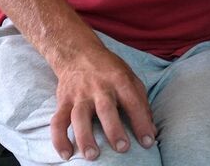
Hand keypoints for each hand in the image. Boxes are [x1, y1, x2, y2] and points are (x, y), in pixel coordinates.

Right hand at [48, 45, 155, 160]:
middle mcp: (99, 87)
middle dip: (114, 130)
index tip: (148, 141)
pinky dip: (59, 139)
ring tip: (92, 156)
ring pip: (79, 116)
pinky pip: (58, 121)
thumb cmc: (110, 71)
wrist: (78, 54)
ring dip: (85, 137)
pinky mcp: (63, 101)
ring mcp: (79, 95)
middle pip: (106, 109)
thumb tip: (152, 130)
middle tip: (122, 148)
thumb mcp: (130, 78)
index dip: (142, 122)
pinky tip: (66, 154)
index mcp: (120, 81)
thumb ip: (141, 103)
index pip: (133, 102)